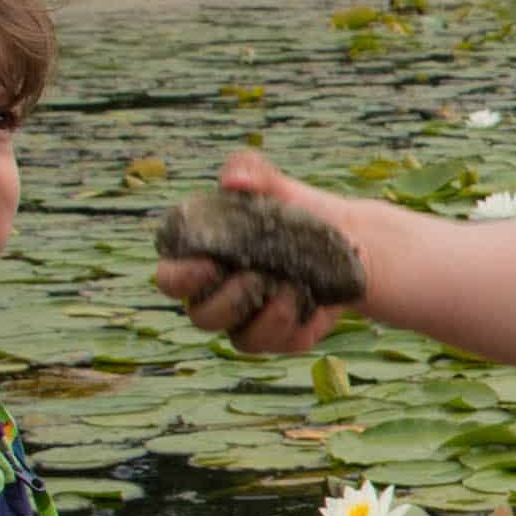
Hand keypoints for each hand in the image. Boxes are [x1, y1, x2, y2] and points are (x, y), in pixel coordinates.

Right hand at [154, 152, 359, 357]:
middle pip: (200, 317)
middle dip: (228, 301)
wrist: (345, 236)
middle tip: (256, 275)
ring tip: (290, 288)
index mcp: (199, 262)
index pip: (169, 280)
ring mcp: (250, 321)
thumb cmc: (291, 208)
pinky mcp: (284, 336)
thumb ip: (247, 170)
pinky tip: (311, 302)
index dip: (181, 277)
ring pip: (241, 341)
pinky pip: (281, 345)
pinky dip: (296, 326)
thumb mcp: (271, 182)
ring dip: (265, 318)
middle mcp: (218, 297)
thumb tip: (234, 181)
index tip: (209, 262)